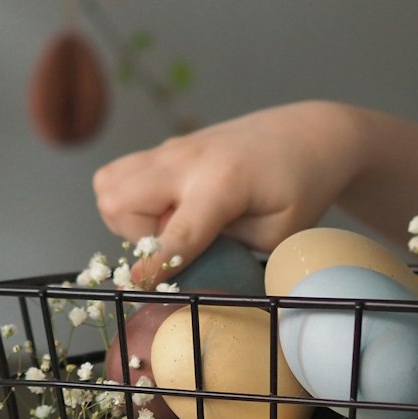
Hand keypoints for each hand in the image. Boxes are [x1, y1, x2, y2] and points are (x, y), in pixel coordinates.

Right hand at [93, 101, 361, 278]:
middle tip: (171, 240)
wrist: (309, 133)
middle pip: (117, 197)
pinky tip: (170, 205)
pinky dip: (131, 197)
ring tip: (169, 221)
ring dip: (127, 214)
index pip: (178, 232)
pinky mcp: (166, 148)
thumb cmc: (301, 188)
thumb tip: (181, 266)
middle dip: (133, 233)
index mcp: (222, 183)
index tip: (138, 285)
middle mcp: (187, 159)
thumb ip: (228, 249)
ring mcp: (172, 148)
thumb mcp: (279, 233)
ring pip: (109, 182)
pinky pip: (121, 174)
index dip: (155, 264)